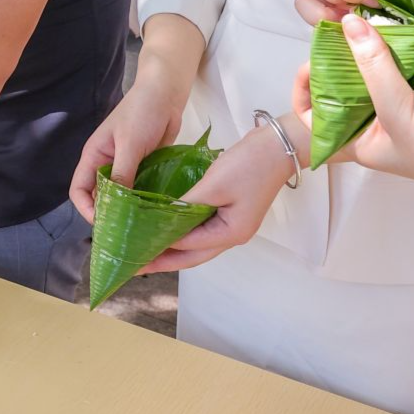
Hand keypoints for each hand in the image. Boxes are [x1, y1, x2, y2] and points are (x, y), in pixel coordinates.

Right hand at [69, 60, 189, 221]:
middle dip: (108, 216)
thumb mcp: (130, 144)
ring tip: (140, 230)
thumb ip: (122, 174)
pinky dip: (143, 203)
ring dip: (128, 212)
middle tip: (125, 235)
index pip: (79, 190)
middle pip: (99, 198)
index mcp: (94, 157)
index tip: (104, 224)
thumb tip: (117, 206)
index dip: (87, 209)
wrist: (166, 93)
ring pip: (120, 197)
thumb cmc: (142, 112)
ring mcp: (126, 167)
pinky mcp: (144, 168)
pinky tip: (154, 214)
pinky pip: (139, 191)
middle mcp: (106, 165)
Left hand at [139, 125, 294, 272]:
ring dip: (174, 248)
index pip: (189, 246)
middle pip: (194, 254)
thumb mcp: (214, 185)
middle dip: (165, 260)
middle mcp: (233, 235)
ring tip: (147, 250)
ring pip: (198, 244)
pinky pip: (202, 228)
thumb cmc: (248, 166)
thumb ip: (187, 205)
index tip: (136, 252)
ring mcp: (233, 224)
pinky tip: (168, 228)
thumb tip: (163, 219)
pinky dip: (184, 231)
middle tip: (136, 266)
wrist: (276, 147)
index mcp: (231, 233)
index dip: (162, 249)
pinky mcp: (231, 211)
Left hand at [291, 12, 413, 200]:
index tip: (309, 67)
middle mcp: (376, 117)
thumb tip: (349, 24)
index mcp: (359, 139)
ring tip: (355, 19)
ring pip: (371, 64)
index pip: (316, 118)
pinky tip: (385, 18)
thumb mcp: (396, 110)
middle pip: (342, 83)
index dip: (305, 93)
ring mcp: (401, 96)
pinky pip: (402, 53)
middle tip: (333, 32)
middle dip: (336, 58)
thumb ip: (371, 66)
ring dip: (364, 44)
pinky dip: (395, 37)